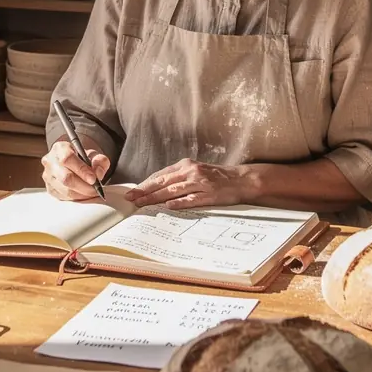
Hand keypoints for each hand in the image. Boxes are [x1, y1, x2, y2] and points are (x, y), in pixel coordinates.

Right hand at [42, 141, 110, 201]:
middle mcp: (50, 161)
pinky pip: (64, 198)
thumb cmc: (83, 159)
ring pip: (65, 190)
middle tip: (96, 189)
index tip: (93, 179)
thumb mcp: (94, 155)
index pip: (67, 159)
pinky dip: (77, 198)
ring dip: (82, 194)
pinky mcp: (50, 189)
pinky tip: (84, 194)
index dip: (82, 170)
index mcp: (60, 148)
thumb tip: (98, 173)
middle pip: (65, 177)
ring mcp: (48, 176)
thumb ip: (100, 161)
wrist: (75, 165)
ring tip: (92, 192)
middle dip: (84, 186)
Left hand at [127, 160, 247, 210]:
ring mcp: (200, 183)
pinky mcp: (209, 194)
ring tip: (142, 204)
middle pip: (163, 182)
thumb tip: (157, 187)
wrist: (241, 180)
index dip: (145, 184)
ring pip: (173, 191)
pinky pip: (191, 199)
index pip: (160, 175)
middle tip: (131, 198)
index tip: (133, 191)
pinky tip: (168, 207)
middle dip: (144, 191)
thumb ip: (179, 178)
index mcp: (186, 165)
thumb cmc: (216, 177)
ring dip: (155, 198)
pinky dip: (179, 203)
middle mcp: (191, 172)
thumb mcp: (195, 172)